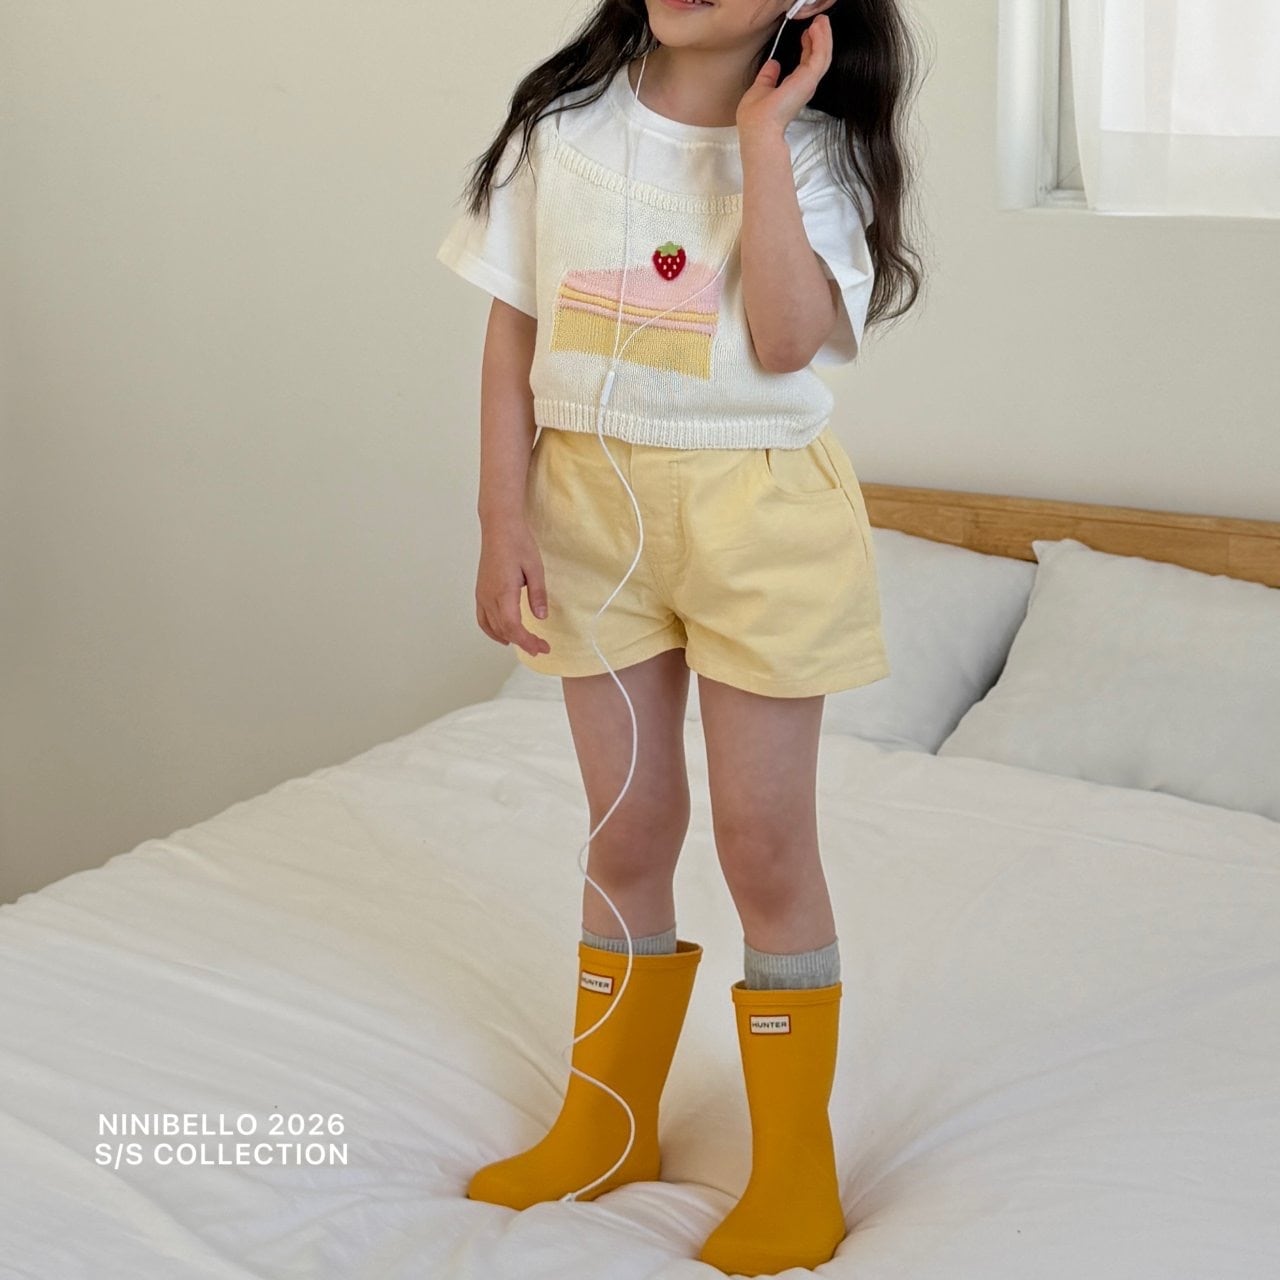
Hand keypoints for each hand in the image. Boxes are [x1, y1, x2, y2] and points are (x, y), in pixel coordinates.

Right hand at [476, 519, 551, 656]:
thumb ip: (538, 594)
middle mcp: (489, 596)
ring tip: (526, 643)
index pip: (513, 626)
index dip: (527, 641)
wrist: (499, 526)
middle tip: (541, 648)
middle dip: (523, 642)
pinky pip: (483, 618)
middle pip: (504, 630)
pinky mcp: (480, 591)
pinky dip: (492, 631)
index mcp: (503, 591)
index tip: (542, 647)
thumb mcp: (535, 568)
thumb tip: (541, 617)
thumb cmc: (518, 542)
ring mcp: (482, 595)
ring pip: (491, 627)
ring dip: (508, 638)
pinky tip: (504, 634)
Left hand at [736, 12, 831, 140]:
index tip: (807, 33)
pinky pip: (820, 54)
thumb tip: (772, 64)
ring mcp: (808, 83)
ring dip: (824, 36)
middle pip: (818, 58)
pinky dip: (821, 39)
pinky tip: (818, 27)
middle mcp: (803, 86)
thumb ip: (767, 77)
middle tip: (820, 21)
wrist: (759, 129)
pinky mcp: (809, 79)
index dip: (808, 47)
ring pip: (823, 55)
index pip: (805, 64)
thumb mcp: (759, 90)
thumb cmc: (756, 118)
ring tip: (822, 20)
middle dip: (820, 39)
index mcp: (793, 89)